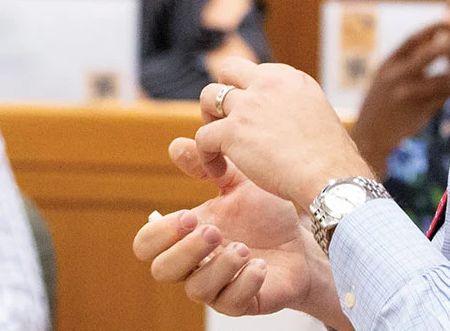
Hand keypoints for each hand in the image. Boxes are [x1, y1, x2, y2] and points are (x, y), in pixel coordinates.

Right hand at [133, 135, 341, 320]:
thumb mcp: (238, 184)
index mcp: (185, 236)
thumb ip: (208, 167)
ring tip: (243, 248)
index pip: (147, 245)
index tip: (189, 216)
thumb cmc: (263, 214)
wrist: (302, 242)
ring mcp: (216, 287)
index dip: (160, 233)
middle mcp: (194, 265)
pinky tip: (260, 266)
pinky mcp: (240, 303)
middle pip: (162, 270)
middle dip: (185, 251)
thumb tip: (176, 146)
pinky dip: (244, 283)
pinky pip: (231, 302)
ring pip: (196, 289)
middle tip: (214, 232)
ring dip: (219, 267)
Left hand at [196, 58, 372, 209]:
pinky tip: (218, 170)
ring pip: (207, 97)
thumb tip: (291, 122)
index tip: (252, 116)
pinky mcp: (232, 131)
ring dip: (209, 119)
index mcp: (290, 79)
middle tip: (227, 121)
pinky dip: (206, 156)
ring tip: (218, 144)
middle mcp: (267, 84)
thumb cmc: (332, 160)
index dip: (248, 93)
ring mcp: (247, 106)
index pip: (255, 71)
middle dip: (222, 93)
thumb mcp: (319, 116)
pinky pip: (203, 137)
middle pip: (228, 70)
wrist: (330, 177)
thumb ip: (297, 109)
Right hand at [348, 19, 449, 168]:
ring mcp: (408, 95)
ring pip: (442, 79)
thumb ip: (410, 61)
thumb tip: (439, 38)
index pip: (413, 39)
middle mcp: (397, 76)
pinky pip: (446, 99)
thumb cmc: (383, 104)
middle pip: (429, 54)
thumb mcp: (388, 78)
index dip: (434, 27)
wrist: (369, 136)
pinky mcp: (419, 112)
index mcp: (388, 64)